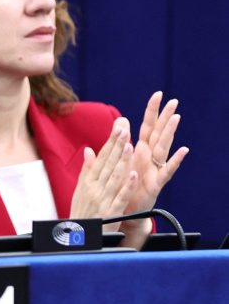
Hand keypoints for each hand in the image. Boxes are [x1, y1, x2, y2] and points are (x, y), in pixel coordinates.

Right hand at [69, 117, 137, 223]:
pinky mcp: (110, 213)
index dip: (110, 143)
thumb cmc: (81, 212)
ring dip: (122, 162)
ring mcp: (102, 200)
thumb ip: (87, 170)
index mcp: (88, 182)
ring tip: (129, 146)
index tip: (118, 128)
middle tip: (124, 129)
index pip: (101, 159)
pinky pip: (119, 198)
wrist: (77, 238)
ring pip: (114, 178)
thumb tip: (90, 150)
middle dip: (116, 147)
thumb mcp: (80, 189)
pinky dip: (126, 187)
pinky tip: (134, 176)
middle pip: (107, 165)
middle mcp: (94, 188)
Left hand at [125, 91, 188, 214]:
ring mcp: (155, 168)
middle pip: (159, 133)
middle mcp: (150, 157)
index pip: (147, 126)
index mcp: (140, 149)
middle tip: (174, 101)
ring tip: (176, 118)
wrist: (125, 209)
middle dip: (165, 117)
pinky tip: (183, 150)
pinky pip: (167, 170)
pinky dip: (175, 160)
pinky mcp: (156, 183)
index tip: (158, 94)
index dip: (152, 111)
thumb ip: (121, 140)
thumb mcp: (120, 159)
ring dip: (169, 133)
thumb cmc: (125, 183)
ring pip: (163, 147)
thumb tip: (121, 119)